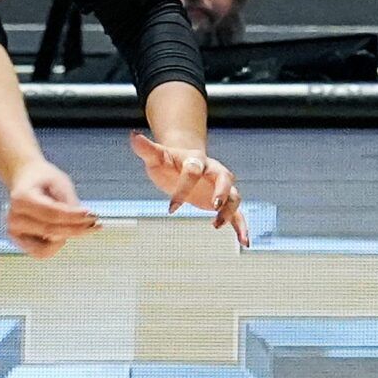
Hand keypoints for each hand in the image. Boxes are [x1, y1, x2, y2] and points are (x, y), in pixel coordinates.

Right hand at [6, 159, 99, 259]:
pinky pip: (42, 252)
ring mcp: (14, 232)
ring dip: (66, 236)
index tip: (93, 215)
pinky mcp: (19, 242)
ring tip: (75, 223)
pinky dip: (55, 244)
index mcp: (21, 198)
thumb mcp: (60, 183)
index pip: (52, 213)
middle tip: (96, 223)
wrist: (25, 179)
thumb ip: (68, 205)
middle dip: (76, 228)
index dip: (74, 217)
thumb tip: (77, 228)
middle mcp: (13, 218)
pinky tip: (61, 230)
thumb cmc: (44, 180)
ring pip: (48, 246)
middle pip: (51, 230)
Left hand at [130, 132, 249, 246]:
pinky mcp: (223, 203)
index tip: (171, 208)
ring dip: (228, 211)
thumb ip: (146, 149)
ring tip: (215, 225)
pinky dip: (242, 227)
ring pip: (234, 197)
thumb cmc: (168, 162)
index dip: (182, 189)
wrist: (185, 162)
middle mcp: (214, 172)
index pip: (192, 171)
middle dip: (221, 191)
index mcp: (196, 160)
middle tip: (214, 205)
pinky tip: (244, 242)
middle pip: (225, 178)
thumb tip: (133, 135)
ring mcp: (220, 188)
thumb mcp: (157, 157)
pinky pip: (238, 214)